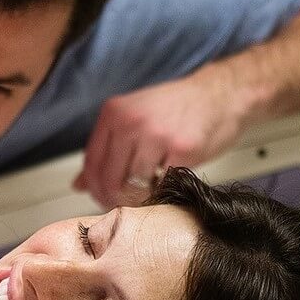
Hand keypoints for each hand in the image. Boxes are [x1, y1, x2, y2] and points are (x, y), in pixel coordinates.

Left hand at [73, 71, 247, 207]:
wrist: (221, 94)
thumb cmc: (179, 107)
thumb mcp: (134, 118)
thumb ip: (106, 150)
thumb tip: (79, 183)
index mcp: (114, 112)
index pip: (91, 162)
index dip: (94, 188)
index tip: (100, 198)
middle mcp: (131, 122)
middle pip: (109, 178)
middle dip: (114, 199)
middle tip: (125, 205)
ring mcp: (156, 135)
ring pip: (134, 185)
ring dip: (140, 197)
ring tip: (150, 189)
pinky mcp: (182, 150)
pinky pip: (163, 184)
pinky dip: (163, 190)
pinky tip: (167, 181)